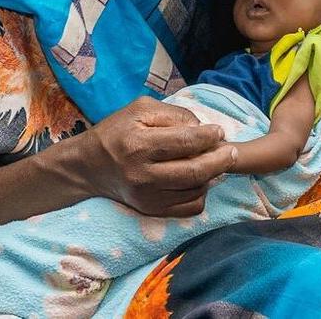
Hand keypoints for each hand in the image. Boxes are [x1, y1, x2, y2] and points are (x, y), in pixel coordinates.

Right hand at [79, 96, 236, 216]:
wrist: (89, 166)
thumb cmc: (116, 131)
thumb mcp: (140, 110)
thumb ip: (173, 114)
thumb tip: (202, 128)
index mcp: (138, 145)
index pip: (185, 142)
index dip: (208, 137)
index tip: (218, 132)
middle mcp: (142, 174)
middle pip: (195, 171)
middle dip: (221, 160)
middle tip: (231, 151)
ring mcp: (147, 196)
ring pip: (196, 190)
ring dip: (211, 176)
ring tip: (212, 162)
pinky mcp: (151, 210)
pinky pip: (189, 208)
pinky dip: (200, 193)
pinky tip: (197, 180)